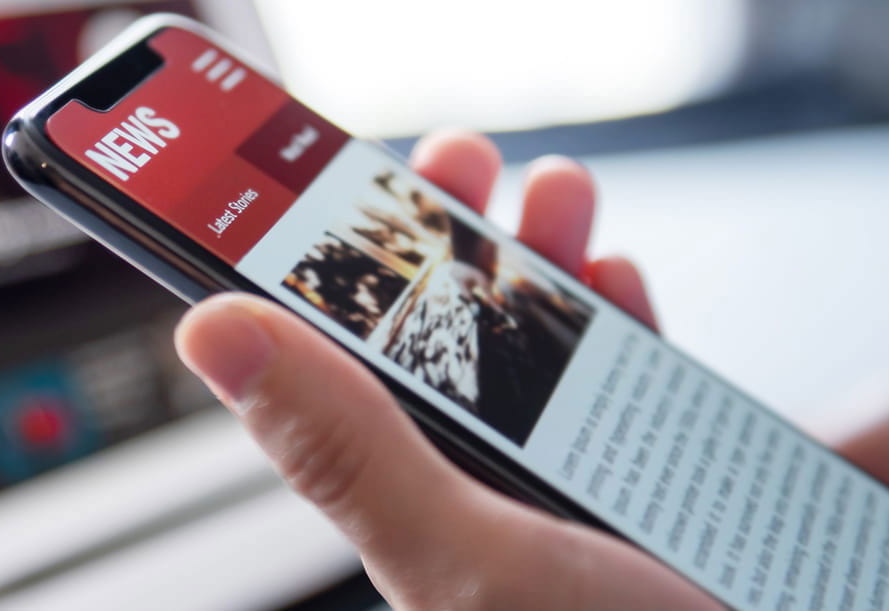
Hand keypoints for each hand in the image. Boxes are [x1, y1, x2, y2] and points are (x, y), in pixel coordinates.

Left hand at [173, 131, 711, 608]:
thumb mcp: (465, 557)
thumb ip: (349, 449)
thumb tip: (214, 333)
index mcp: (422, 517)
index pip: (345, 381)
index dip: (329, 283)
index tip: (329, 196)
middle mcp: (496, 500)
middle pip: (450, 348)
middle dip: (454, 245)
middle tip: (455, 165)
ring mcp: (586, 487)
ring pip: (541, 349)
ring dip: (542, 256)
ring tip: (550, 196)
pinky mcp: (674, 480)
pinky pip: (633, 384)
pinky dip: (625, 318)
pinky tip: (620, 283)